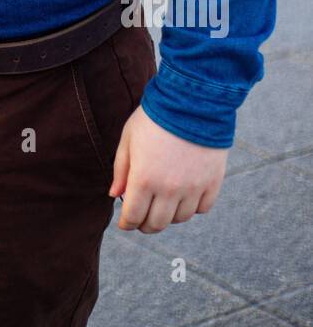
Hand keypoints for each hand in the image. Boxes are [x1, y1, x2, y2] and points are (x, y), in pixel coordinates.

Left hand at [109, 106, 228, 232]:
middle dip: (145, 224)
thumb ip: (121, 170)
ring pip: (180, 219)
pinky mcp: (212, 182)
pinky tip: (185, 196)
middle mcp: (168, 189)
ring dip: (169, 216)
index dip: (127, 223)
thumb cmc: (154, 118)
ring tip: (163, 204)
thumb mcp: (128, 139)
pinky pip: (202, 209)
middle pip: (156, 224)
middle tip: (142, 218)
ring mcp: (193, 188)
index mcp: (144, 179)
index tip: (126, 222)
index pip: (133, 217)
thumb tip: (114, 194)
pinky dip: (192, 207)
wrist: (191, 101)